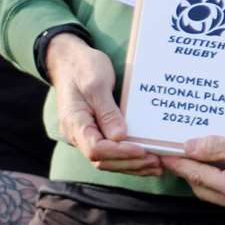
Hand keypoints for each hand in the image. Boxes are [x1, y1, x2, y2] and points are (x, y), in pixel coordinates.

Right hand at [45, 33, 162, 176]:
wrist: (68, 60)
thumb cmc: (82, 67)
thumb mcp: (97, 83)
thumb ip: (107, 111)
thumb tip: (120, 137)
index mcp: (75, 123)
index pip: (96, 149)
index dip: (120, 153)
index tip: (142, 149)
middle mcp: (77, 135)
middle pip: (102, 160)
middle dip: (130, 163)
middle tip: (156, 160)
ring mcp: (85, 135)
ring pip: (107, 160)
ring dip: (131, 164)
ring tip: (156, 164)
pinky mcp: (94, 131)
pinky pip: (109, 151)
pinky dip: (126, 157)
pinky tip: (145, 157)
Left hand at [160, 126, 224, 216]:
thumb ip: (216, 147)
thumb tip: (188, 148)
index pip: (198, 175)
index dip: (178, 163)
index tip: (163, 153)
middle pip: (202, 187)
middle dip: (186, 170)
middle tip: (172, 151)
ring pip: (213, 191)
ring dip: (200, 173)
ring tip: (189, 153)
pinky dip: (215, 177)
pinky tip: (212, 160)